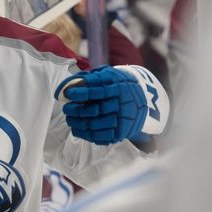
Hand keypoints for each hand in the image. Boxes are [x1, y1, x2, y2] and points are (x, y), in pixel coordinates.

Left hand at [54, 65, 168, 144]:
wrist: (145, 98)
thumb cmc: (119, 84)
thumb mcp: (108, 75)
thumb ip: (90, 78)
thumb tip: (68, 85)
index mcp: (118, 87)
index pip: (96, 91)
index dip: (80, 93)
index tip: (68, 93)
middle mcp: (121, 104)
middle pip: (94, 110)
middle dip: (75, 110)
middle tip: (66, 108)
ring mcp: (122, 120)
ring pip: (94, 125)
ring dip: (77, 123)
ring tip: (69, 118)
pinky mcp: (121, 132)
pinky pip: (99, 136)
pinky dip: (84, 134)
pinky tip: (76, 129)